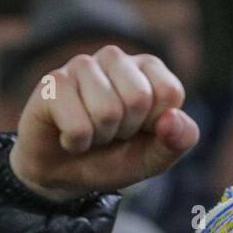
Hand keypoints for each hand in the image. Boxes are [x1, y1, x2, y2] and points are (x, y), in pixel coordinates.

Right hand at [10, 47, 199, 200]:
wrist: (65, 174)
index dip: (157, 125)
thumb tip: (172, 118)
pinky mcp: (52, 82)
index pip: (170, 92)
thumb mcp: (156, 157)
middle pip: (139, 98)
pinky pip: (78, 125)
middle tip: (112, 133)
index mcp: (148, 69)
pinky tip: (68, 136)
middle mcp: (115, 58)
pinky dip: (76, 143)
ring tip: (91, 133)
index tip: (141, 130)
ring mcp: (81, 65)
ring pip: (107, 111)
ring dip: (100, 137)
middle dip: (127, 130)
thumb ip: (179, 140)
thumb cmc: (114, 157)